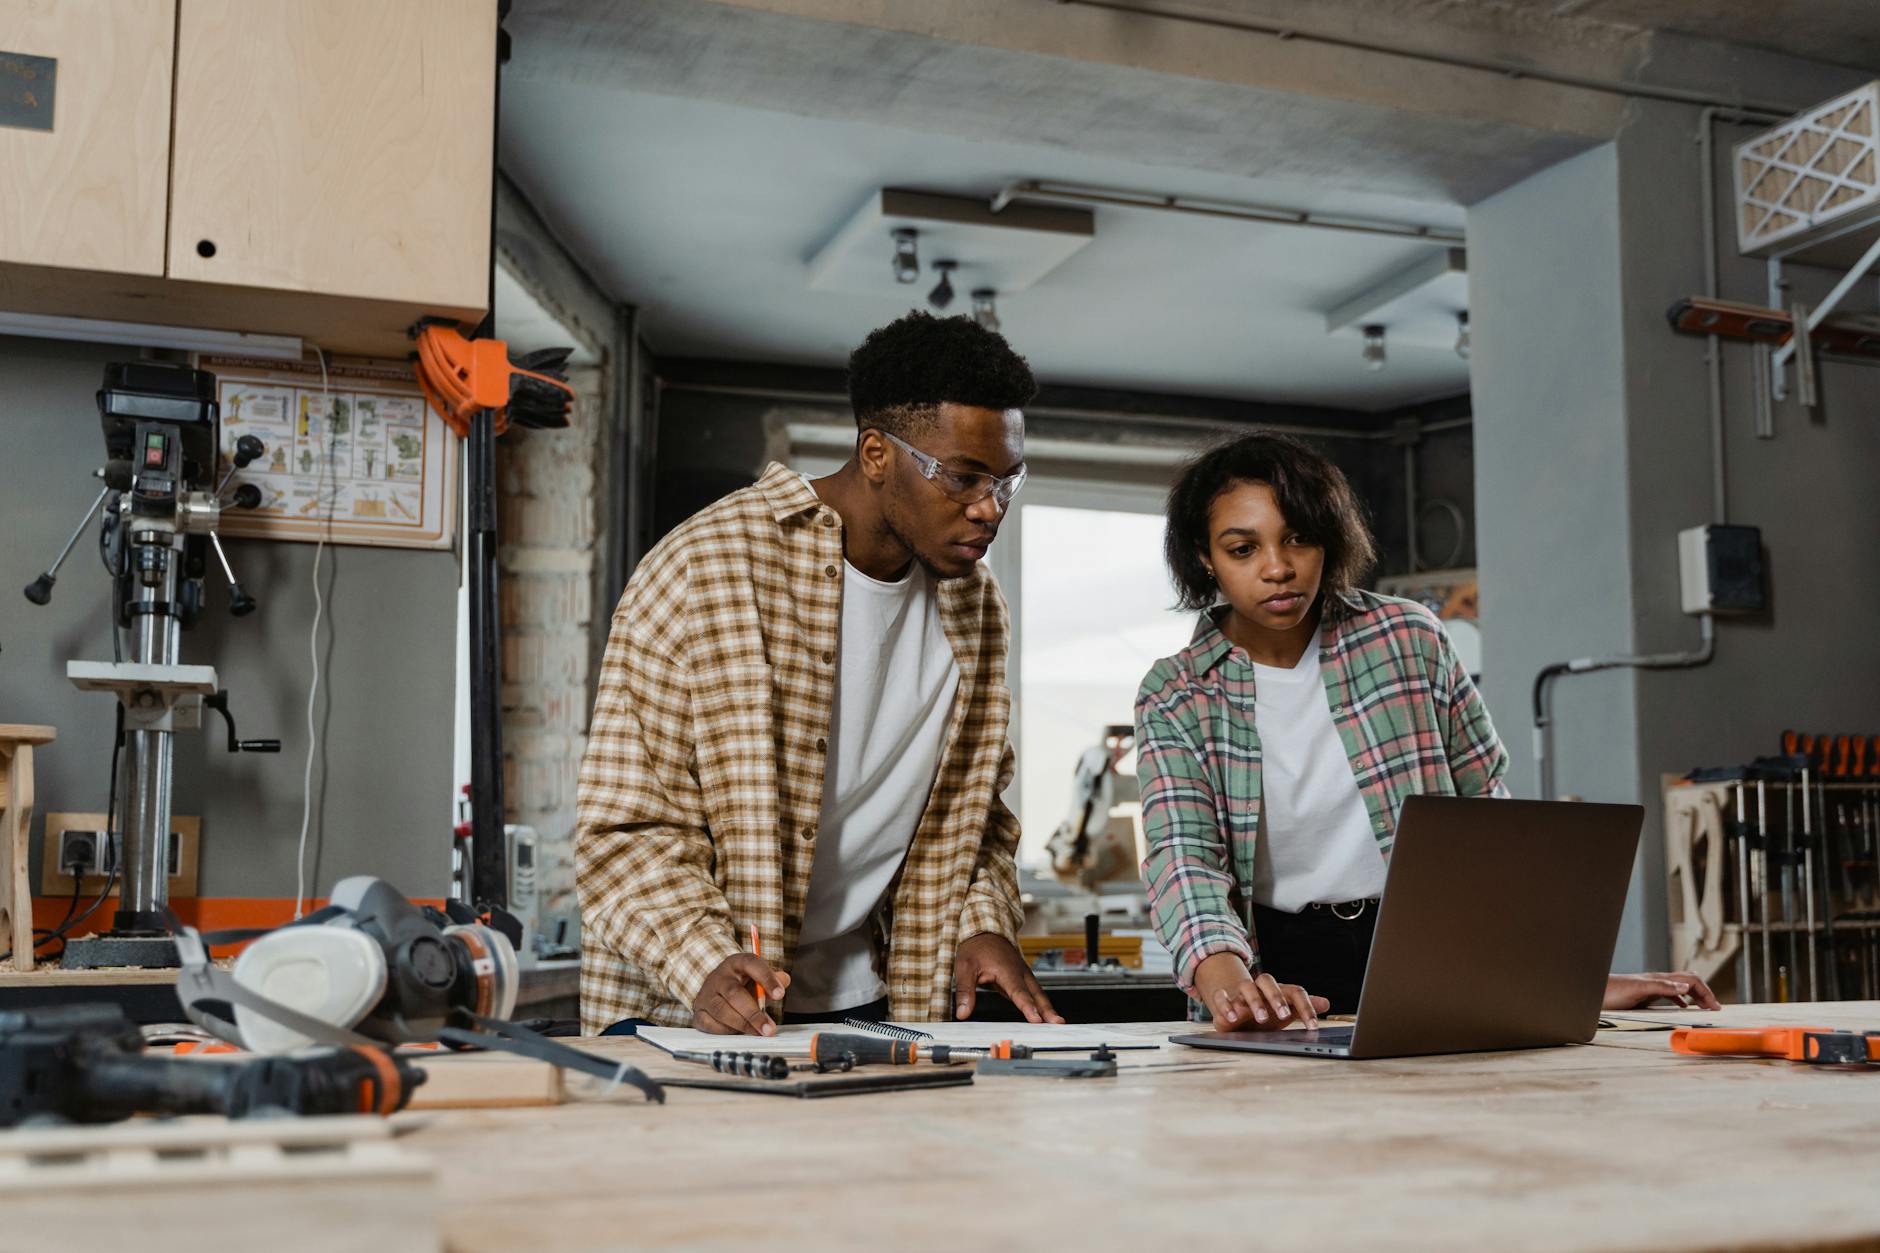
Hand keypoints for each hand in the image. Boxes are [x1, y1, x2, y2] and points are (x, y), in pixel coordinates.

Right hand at [692, 953, 791, 1034]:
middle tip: (769, 1028)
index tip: (780, 995)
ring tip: (759, 1033)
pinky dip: (727, 1031)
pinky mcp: (699, 1012)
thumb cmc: (742, 985)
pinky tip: (740, 1033)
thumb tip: (784, 980)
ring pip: (722, 1011)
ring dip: (742, 1025)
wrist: (716, 990)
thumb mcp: (758, 978)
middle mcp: (719, 976)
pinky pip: (711, 1024)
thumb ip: (773, 980)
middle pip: (734, 993)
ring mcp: (706, 994)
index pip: (752, 964)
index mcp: (736, 963)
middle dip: (753, 1014)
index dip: (766, 979)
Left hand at [953, 933, 1064, 1022]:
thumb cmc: (976, 948)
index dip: (1028, 1006)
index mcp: (1007, 970)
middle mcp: (1020, 973)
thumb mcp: (964, 967)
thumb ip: (965, 991)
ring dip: (1048, 1009)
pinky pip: (1034, 993)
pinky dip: (1041, 1005)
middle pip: (1036, 994)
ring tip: (1057, 1023)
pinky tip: (1045, 1017)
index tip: (1036, 1019)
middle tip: (1058, 1024)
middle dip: (1048, 1010)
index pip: (1019, 992)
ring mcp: (1023, 975)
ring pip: (1038, 994)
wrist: (986, 931)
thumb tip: (962, 1013)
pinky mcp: (1022, 979)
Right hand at [1194, 952, 1327, 1030]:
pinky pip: (1221, 996)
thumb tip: (1326, 1003)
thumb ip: (1302, 1008)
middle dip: (1277, 998)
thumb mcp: (1285, 1012)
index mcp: (1278, 990)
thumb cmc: (1265, 1011)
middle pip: (1268, 981)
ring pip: (1246, 987)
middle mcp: (1260, 988)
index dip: (1306, 1007)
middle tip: (1284, 1015)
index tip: (1313, 1025)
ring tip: (1261, 1018)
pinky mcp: (1224, 1001)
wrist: (1236, 1009)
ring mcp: (1241, 993)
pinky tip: (1232, 1016)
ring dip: (1254, 1001)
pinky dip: (1225, 1003)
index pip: (1294, 991)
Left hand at [1602, 971, 1720, 1010]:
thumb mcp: (1637, 989)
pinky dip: (1681, 1000)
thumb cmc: (1611, 991)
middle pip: (1689, 982)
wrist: (1591, 992)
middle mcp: (1657, 981)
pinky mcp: (1644, 995)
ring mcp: (1651, 987)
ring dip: (1695, 996)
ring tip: (1705, 1008)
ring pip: (1680, 989)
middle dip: (1704, 993)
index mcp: (1659, 979)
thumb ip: (1661, 986)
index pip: (1691, 981)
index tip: (1716, 1008)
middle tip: (1715, 1008)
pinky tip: (1682, 1007)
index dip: (1706, 993)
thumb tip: (1687, 987)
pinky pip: (1669, 995)